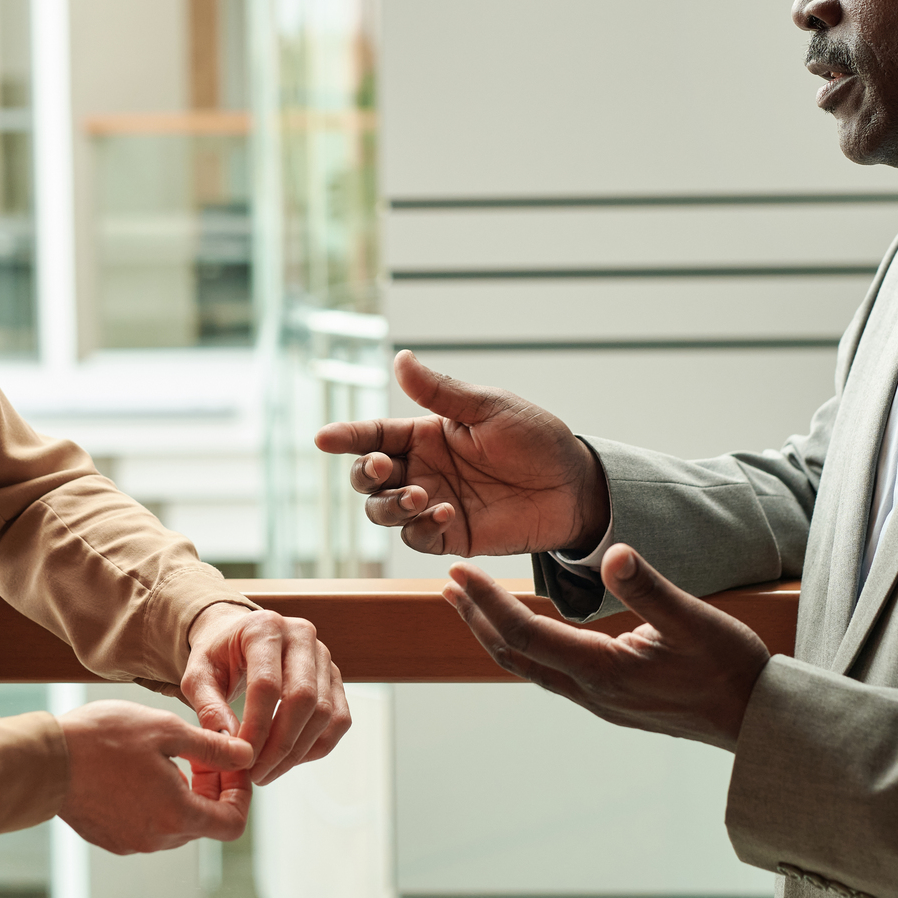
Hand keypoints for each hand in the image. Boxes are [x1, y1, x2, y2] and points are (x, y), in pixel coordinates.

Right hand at [56, 699, 254, 853]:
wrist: (45, 759)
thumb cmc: (104, 738)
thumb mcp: (167, 731)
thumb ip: (212, 748)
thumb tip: (246, 755)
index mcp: (176, 815)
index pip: (232, 823)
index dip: (241, 793)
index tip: (231, 764)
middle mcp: (157, 839)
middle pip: (205, 822)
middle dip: (214, 787)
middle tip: (202, 750)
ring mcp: (132, 842)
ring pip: (177, 822)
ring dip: (186, 792)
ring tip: (170, 755)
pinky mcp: (112, 838)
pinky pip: (150, 824)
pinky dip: (159, 800)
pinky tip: (142, 769)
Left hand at [183, 604, 349, 785]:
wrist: (239, 638)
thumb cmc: (217, 657)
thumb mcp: (197, 676)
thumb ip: (209, 708)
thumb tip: (231, 746)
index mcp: (264, 628)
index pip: (267, 685)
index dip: (257, 728)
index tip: (242, 759)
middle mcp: (301, 634)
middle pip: (303, 698)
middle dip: (280, 746)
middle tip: (257, 774)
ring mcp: (323, 654)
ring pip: (325, 712)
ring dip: (298, 751)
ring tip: (269, 771)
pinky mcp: (335, 675)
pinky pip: (340, 718)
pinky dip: (318, 746)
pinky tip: (292, 759)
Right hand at [312, 350, 607, 556]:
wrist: (574, 486)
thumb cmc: (535, 439)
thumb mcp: (489, 408)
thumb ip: (441, 392)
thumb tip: (400, 359)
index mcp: (426, 434)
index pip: (374, 434)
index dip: (346, 436)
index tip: (324, 439)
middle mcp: (422, 468)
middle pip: (367, 477)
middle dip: (365, 473)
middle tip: (383, 467)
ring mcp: (433, 503)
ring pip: (382, 511)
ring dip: (390, 504)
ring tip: (420, 495)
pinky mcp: (450, 535)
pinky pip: (416, 538)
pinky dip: (419, 527)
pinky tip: (443, 512)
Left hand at [442, 544, 770, 750]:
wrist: (760, 723)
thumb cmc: (731, 669)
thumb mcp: (695, 619)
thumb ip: (650, 587)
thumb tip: (612, 552)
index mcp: (603, 671)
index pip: (526, 632)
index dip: (487, 601)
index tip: (459, 571)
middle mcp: (592, 692)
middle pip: (514, 655)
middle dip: (476, 618)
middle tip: (446, 585)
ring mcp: (601, 702)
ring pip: (530, 667)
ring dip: (496, 633)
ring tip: (471, 605)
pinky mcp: (612, 701)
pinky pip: (552, 673)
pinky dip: (526, 646)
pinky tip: (527, 631)